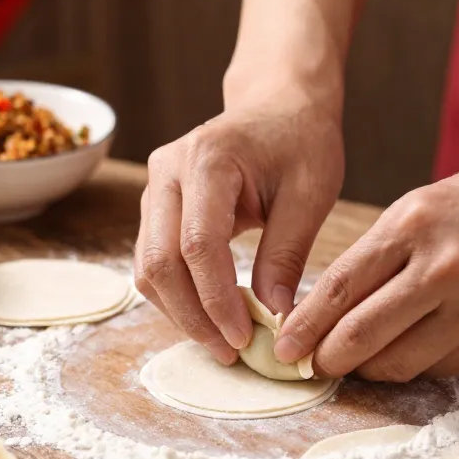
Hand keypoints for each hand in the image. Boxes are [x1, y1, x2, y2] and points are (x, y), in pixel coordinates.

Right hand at [134, 99, 343, 363]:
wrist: (278, 105)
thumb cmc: (300, 142)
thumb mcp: (311, 194)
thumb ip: (287, 254)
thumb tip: (273, 317)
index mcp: (208, 159)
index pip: (198, 246)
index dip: (217, 300)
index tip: (244, 338)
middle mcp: (167, 172)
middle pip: (159, 262)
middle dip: (193, 317)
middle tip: (230, 353)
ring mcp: (155, 190)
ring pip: (148, 269)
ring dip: (181, 314)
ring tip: (223, 342)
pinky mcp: (155, 209)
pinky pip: (154, 265)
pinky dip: (178, 298)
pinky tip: (212, 318)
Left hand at [275, 135, 458, 381]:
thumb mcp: (433, 201)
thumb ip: (385, 253)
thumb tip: (332, 309)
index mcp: (416, 221)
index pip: (338, 289)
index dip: (303, 328)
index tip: (284, 349)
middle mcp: (444, 265)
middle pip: (359, 337)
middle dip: (328, 359)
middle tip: (316, 366)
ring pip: (397, 364)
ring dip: (372, 369)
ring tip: (367, 358)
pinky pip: (441, 368)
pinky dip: (420, 365)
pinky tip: (420, 347)